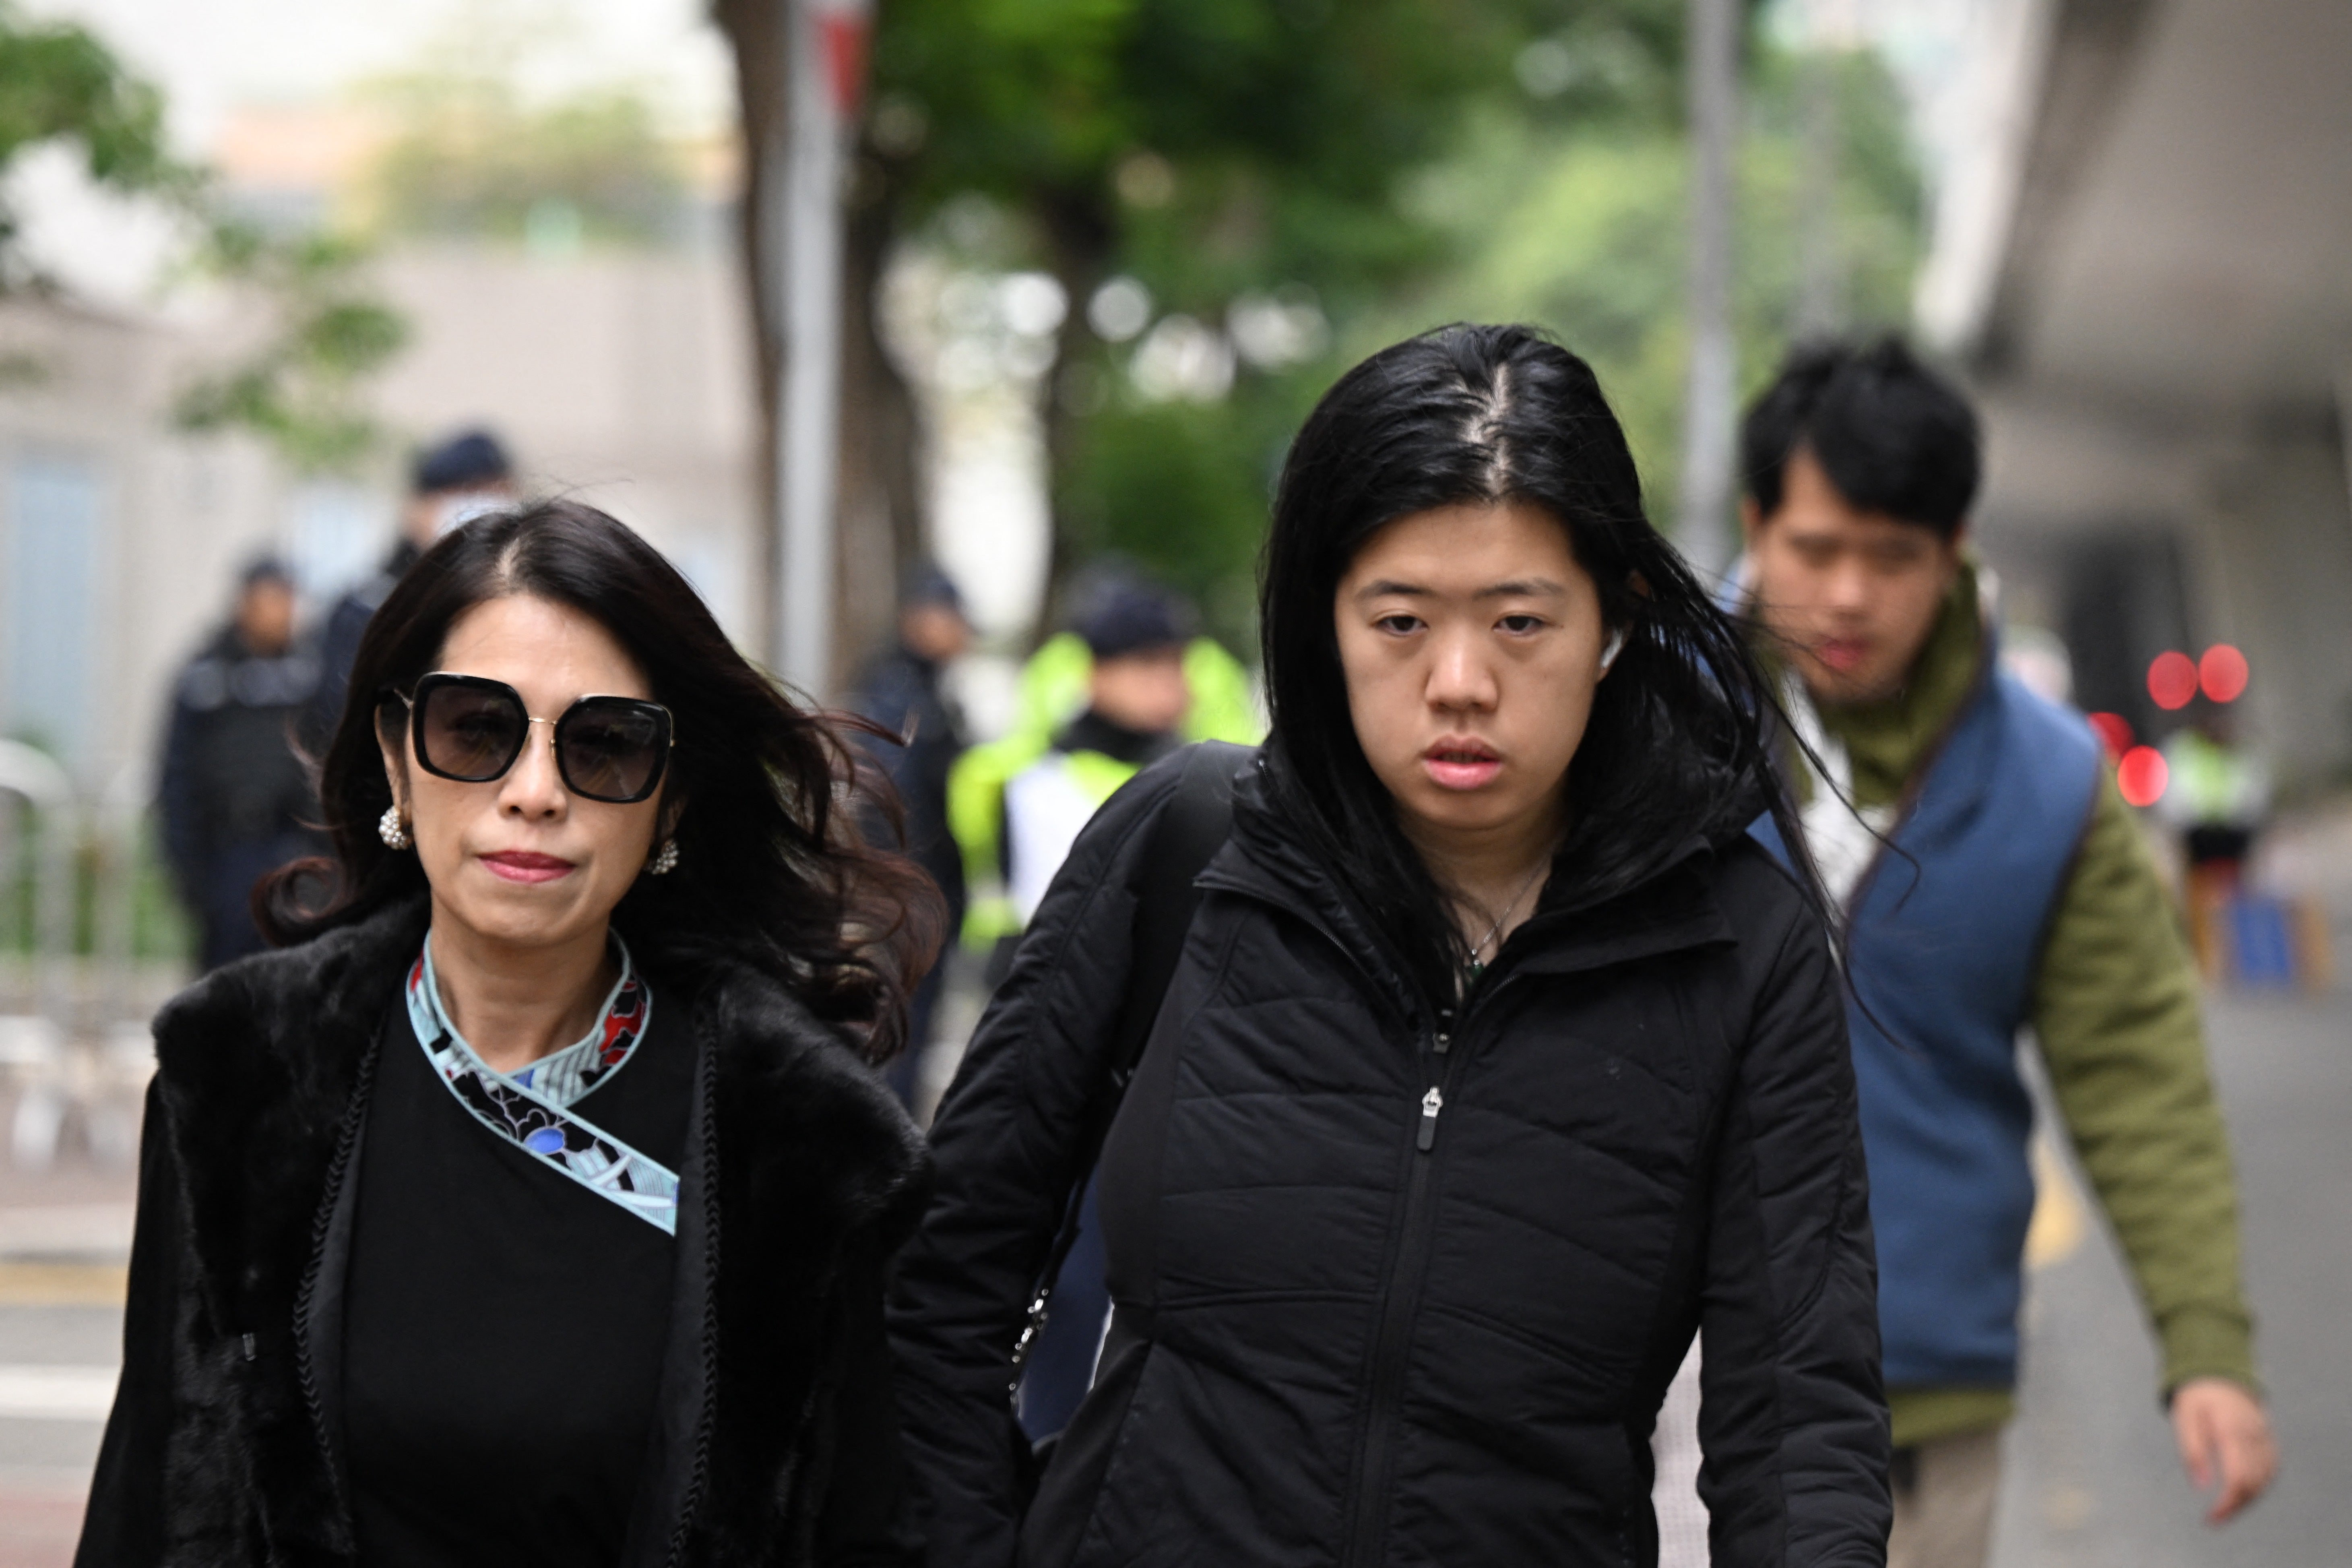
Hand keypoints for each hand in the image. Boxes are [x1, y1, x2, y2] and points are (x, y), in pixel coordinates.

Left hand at [2170, 1376, 2275, 1523]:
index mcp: (2233, 1431)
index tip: (2211, 1516)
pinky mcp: (2269, 1442)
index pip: (2239, 1478)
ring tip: (2224, 1510)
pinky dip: (2258, 1487)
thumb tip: (2202, 1487)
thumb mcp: (2185, 1418)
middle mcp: (2255, 1437)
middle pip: (2254, 1484)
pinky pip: (2270, 1471)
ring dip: (2247, 1500)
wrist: (2219, 1375)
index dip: (2227, 1503)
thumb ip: (2193, 1451)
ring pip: (2264, 1481)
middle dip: (2235, 1506)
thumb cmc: (2197, 1399)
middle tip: (2213, 1519)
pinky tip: (2241, 1496)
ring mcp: (2266, 1439)